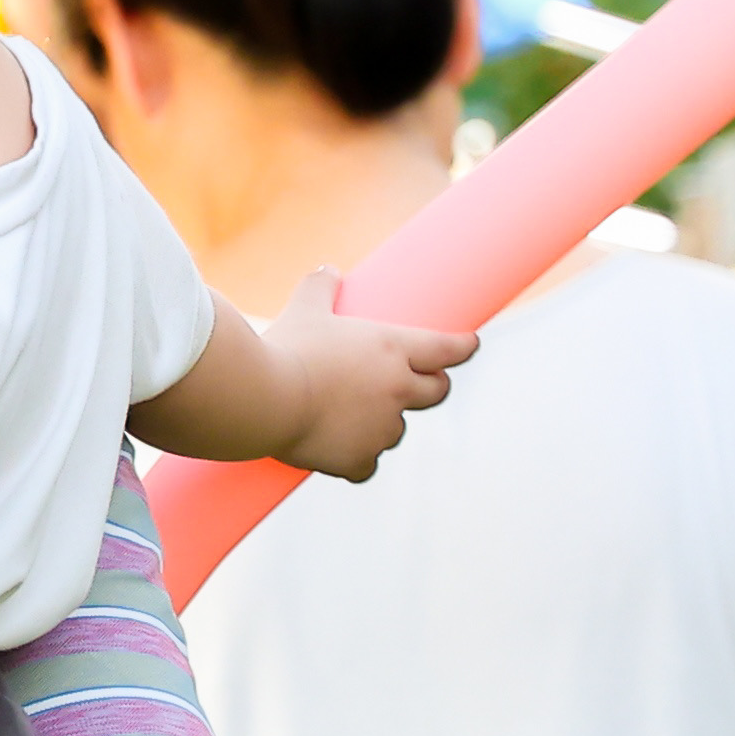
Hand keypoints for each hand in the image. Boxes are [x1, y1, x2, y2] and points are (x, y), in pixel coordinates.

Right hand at [261, 268, 473, 480]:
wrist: (263, 400)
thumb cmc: (284, 350)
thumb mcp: (303, 311)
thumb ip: (319, 289)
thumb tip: (327, 269)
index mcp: (391, 349)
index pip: (446, 348)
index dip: (462, 347)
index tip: (470, 345)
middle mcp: (397, 389)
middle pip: (436, 392)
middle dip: (432, 387)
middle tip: (417, 385)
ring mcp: (381, 427)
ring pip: (397, 431)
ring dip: (385, 423)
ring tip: (354, 417)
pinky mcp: (358, 458)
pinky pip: (366, 466)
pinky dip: (356, 461)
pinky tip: (342, 454)